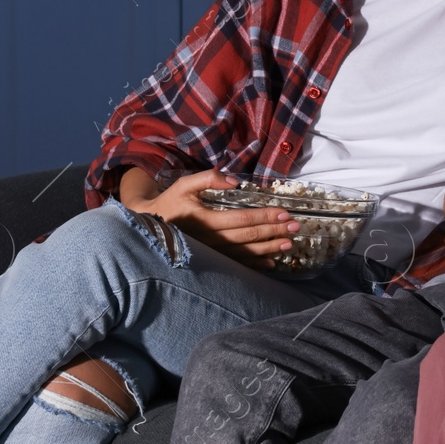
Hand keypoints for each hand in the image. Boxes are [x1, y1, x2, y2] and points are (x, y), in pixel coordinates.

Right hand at [123, 168, 297, 269]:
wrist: (149, 228)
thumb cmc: (170, 202)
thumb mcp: (185, 184)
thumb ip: (209, 178)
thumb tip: (235, 181)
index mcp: (206, 220)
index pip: (243, 218)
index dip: (266, 216)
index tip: (285, 213)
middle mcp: (211, 240)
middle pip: (249, 235)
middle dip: (274, 231)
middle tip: (296, 227)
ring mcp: (212, 253)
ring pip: (246, 253)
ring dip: (269, 249)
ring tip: (289, 244)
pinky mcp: (211, 261)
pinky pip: (237, 265)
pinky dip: (255, 265)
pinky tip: (271, 263)